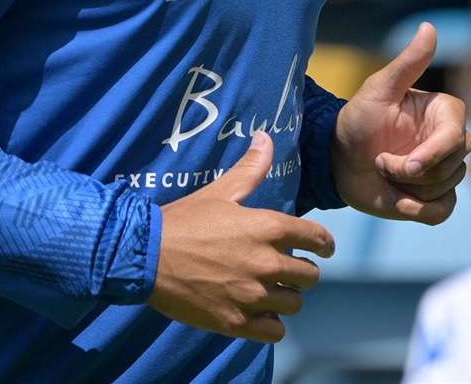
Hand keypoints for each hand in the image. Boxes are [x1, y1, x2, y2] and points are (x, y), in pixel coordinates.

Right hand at [147, 132, 335, 343]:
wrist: (145, 255)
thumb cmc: (184, 220)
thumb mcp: (220, 191)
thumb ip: (250, 168)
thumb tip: (267, 139)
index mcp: (267, 228)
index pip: (317, 238)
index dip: (324, 244)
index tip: (323, 249)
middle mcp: (267, 263)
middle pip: (309, 275)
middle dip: (302, 271)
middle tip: (288, 269)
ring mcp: (252, 296)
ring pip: (294, 304)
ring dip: (286, 297)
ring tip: (272, 291)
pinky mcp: (235, 322)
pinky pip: (274, 331)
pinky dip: (270, 324)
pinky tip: (259, 313)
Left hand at [332, 22, 470, 224]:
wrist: (337, 160)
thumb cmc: (357, 119)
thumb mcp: (379, 88)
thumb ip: (408, 62)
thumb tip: (429, 26)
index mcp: (445, 113)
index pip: (457, 139)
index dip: (432, 155)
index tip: (402, 162)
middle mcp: (450, 141)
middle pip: (455, 167)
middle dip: (413, 172)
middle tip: (381, 162)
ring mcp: (445, 171)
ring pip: (447, 189)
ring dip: (409, 189)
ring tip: (383, 172)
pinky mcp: (435, 198)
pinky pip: (443, 211)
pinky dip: (419, 210)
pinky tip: (396, 199)